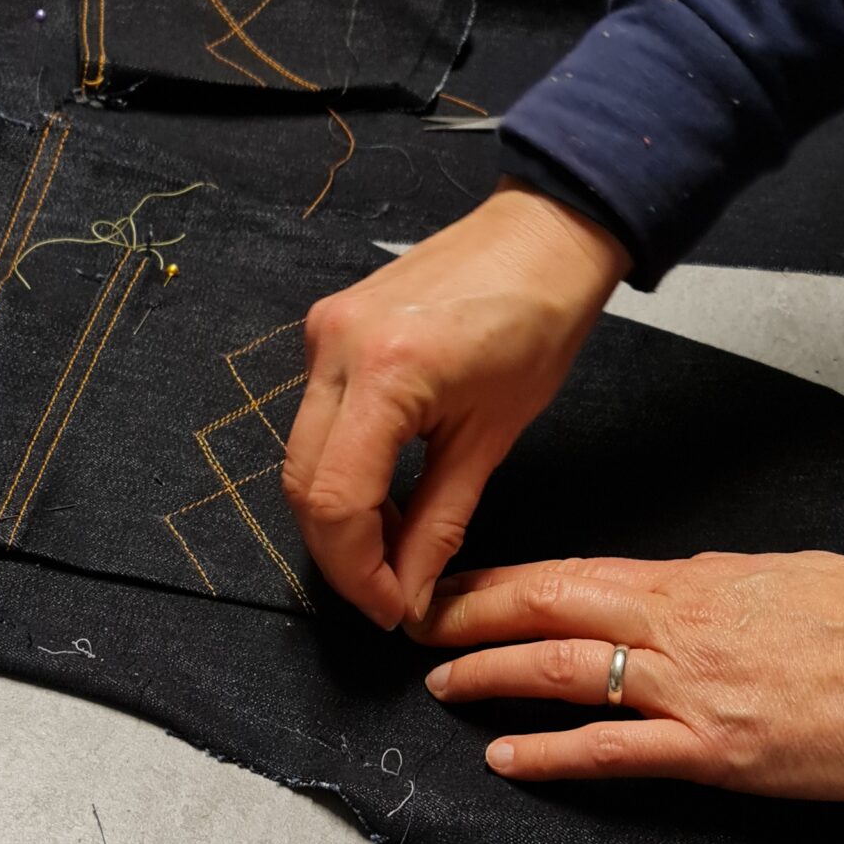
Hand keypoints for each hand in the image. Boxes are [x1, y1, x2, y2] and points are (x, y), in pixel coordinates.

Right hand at [283, 186, 627, 628]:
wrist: (542, 234)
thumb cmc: (538, 322)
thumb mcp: (494, 438)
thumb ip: (440, 524)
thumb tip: (408, 597)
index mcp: (387, 372)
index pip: (336, 500)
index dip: (355, 570)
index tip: (388, 610)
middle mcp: (336, 347)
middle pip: (302, 483)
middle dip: (337, 553)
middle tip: (385, 594)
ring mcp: (322, 332)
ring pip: (301, 455)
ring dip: (337, 514)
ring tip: (391, 549)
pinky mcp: (324, 327)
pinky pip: (315, 419)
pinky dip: (341, 469)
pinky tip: (384, 494)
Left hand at [412, 550, 843, 799]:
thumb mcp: (784, 579)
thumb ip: (715, 585)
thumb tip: (672, 585)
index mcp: (695, 582)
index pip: (574, 570)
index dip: (501, 576)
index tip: (452, 580)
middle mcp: (679, 628)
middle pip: (548, 605)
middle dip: (469, 611)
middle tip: (413, 619)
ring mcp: (691, 692)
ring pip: (562, 670)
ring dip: (489, 673)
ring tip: (438, 682)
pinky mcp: (715, 753)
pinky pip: (612, 751)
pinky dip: (549, 754)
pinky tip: (503, 757)